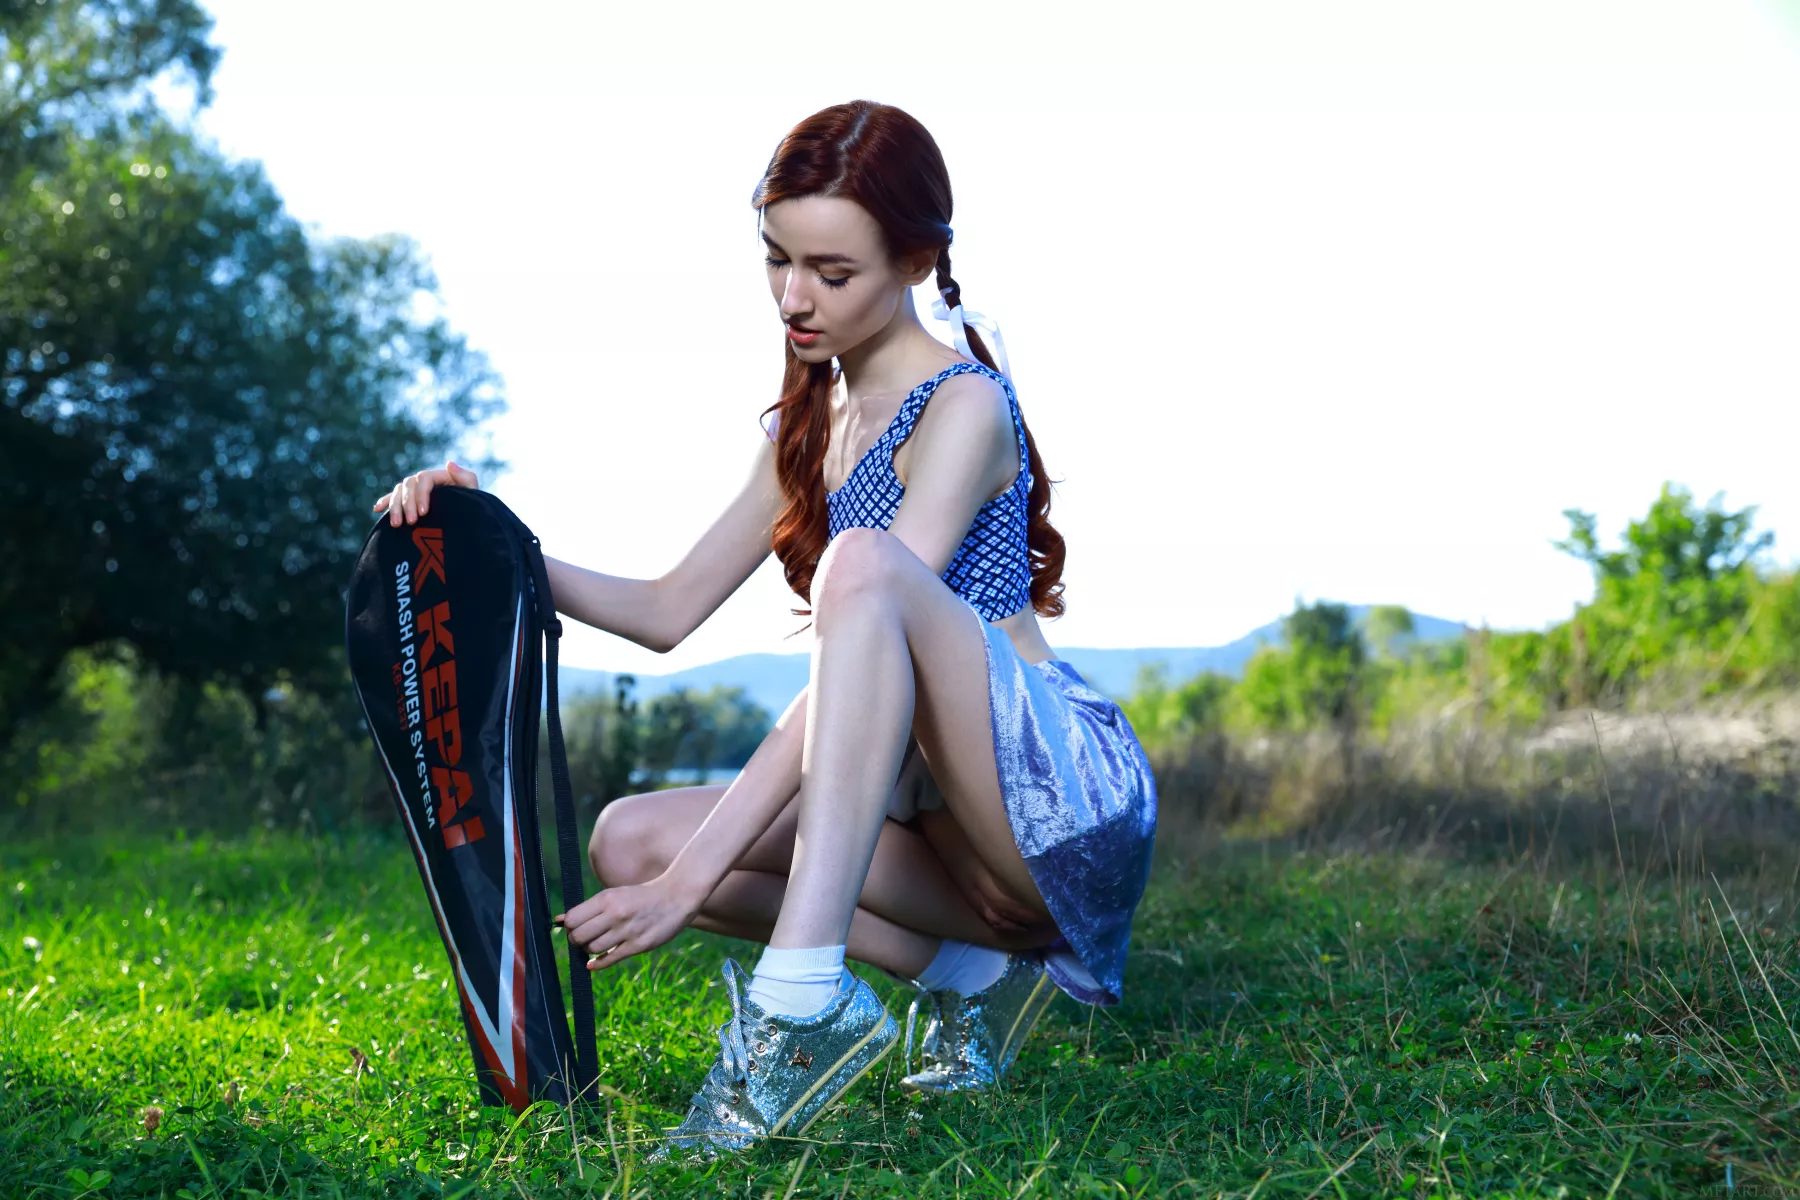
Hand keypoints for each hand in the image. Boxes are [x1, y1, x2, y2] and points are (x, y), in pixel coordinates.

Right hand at [372, 460, 479, 526]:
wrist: (472, 525)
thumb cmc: (475, 508)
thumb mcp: (475, 495)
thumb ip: (465, 478)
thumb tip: (448, 463)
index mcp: (440, 476)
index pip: (423, 479)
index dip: (421, 495)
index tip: (424, 513)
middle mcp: (426, 481)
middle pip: (408, 485)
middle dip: (407, 504)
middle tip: (411, 522)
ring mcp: (416, 491)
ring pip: (398, 492)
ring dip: (394, 506)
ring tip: (396, 524)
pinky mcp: (409, 502)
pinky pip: (393, 498)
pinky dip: (385, 502)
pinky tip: (377, 509)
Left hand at [556, 872, 704, 971]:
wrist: (676, 896)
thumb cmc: (641, 896)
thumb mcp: (615, 894)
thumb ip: (590, 908)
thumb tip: (559, 920)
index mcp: (607, 898)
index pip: (572, 919)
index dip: (569, 927)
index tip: (574, 928)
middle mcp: (615, 914)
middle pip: (578, 936)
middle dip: (576, 941)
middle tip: (583, 940)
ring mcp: (627, 931)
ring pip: (592, 949)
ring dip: (588, 951)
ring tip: (595, 946)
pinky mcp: (638, 945)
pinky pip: (609, 959)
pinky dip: (597, 964)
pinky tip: (593, 963)